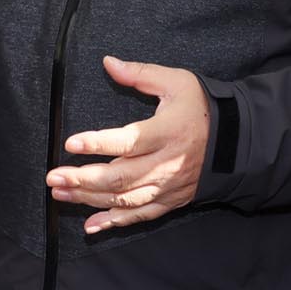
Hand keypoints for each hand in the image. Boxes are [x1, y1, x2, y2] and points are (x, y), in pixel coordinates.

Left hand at [46, 57, 211, 233]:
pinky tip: (91, 225)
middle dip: (82, 179)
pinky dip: (115, 222)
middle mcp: (165, 163)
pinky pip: (140, 216)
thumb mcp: (176, 82)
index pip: (127, 141)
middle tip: (52, 177)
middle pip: (120, 177)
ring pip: (125, 199)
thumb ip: (140, 75)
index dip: (98, 143)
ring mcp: (167, 185)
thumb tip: (108, 63)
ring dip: (89, 200)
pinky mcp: (170, 200)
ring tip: (60, 194)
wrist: (238, 141)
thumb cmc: (202, 108)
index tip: (70, 143)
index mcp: (166, 132)